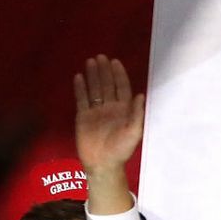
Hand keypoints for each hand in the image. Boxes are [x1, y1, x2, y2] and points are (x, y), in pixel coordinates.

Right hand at [74, 55, 144, 178]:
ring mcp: (96, 111)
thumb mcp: (134, 132)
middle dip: (104, 71)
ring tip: (90, 62)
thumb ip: (137, 114)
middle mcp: (110, 108)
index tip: (115, 62)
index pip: (122, 88)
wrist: (102, 163)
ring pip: (94, 89)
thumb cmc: (121, 149)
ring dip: (93, 76)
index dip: (119, 75)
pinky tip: (78, 77)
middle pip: (107, 85)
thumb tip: (141, 95)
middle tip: (101, 56)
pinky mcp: (83, 117)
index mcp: (124, 110)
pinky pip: (81, 99)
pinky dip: (80, 88)